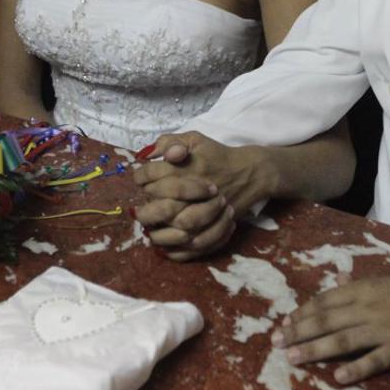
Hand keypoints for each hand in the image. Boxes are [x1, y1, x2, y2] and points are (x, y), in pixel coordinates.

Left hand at [132, 132, 274, 259]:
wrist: (249, 173)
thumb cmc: (217, 156)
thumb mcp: (194, 139)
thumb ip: (169, 141)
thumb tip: (146, 154)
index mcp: (187, 169)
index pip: (150, 177)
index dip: (140, 178)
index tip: (140, 180)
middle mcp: (195, 194)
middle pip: (160, 209)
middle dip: (145, 212)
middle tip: (139, 212)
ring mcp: (206, 215)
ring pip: (176, 232)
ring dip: (158, 234)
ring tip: (151, 230)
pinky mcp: (215, 230)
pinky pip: (192, 248)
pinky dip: (177, 250)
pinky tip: (167, 245)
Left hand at [271, 274, 389, 383]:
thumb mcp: (382, 284)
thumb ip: (356, 287)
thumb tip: (333, 284)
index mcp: (363, 290)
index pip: (325, 301)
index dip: (302, 313)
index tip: (284, 323)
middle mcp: (367, 308)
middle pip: (326, 320)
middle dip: (298, 332)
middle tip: (277, 342)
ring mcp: (382, 329)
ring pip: (342, 339)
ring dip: (315, 349)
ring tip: (293, 359)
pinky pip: (373, 360)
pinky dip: (354, 368)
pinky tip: (337, 376)